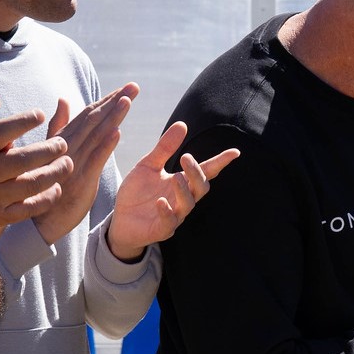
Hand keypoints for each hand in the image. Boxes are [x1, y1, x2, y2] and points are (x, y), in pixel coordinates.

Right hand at [0, 98, 73, 254]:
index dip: (20, 122)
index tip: (39, 114)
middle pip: (20, 160)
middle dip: (48, 150)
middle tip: (62, 143)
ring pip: (31, 184)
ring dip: (54, 173)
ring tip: (67, 162)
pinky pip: (29, 208)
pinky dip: (47, 197)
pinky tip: (56, 187)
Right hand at [31, 84, 137, 246]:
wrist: (40, 218)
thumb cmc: (47, 183)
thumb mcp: (53, 152)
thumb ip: (60, 127)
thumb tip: (64, 100)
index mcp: (64, 140)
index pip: (88, 115)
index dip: (107, 100)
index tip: (125, 88)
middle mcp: (68, 147)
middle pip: (94, 120)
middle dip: (115, 102)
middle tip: (134, 86)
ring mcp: (74, 162)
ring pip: (96, 136)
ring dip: (113, 117)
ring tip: (127, 100)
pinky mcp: (82, 180)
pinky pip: (94, 161)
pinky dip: (105, 146)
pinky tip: (117, 132)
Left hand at [105, 121, 240, 261]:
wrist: (119, 220)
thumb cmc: (137, 193)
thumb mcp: (148, 165)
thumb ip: (164, 148)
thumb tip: (182, 124)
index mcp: (183, 182)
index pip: (206, 171)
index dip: (220, 162)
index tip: (234, 152)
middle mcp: (183, 198)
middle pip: (201, 187)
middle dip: (197, 173)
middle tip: (186, 157)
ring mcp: (175, 215)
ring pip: (188, 204)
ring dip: (183, 190)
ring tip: (174, 178)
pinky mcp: (161, 229)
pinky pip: (169, 222)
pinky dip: (166, 212)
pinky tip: (159, 202)